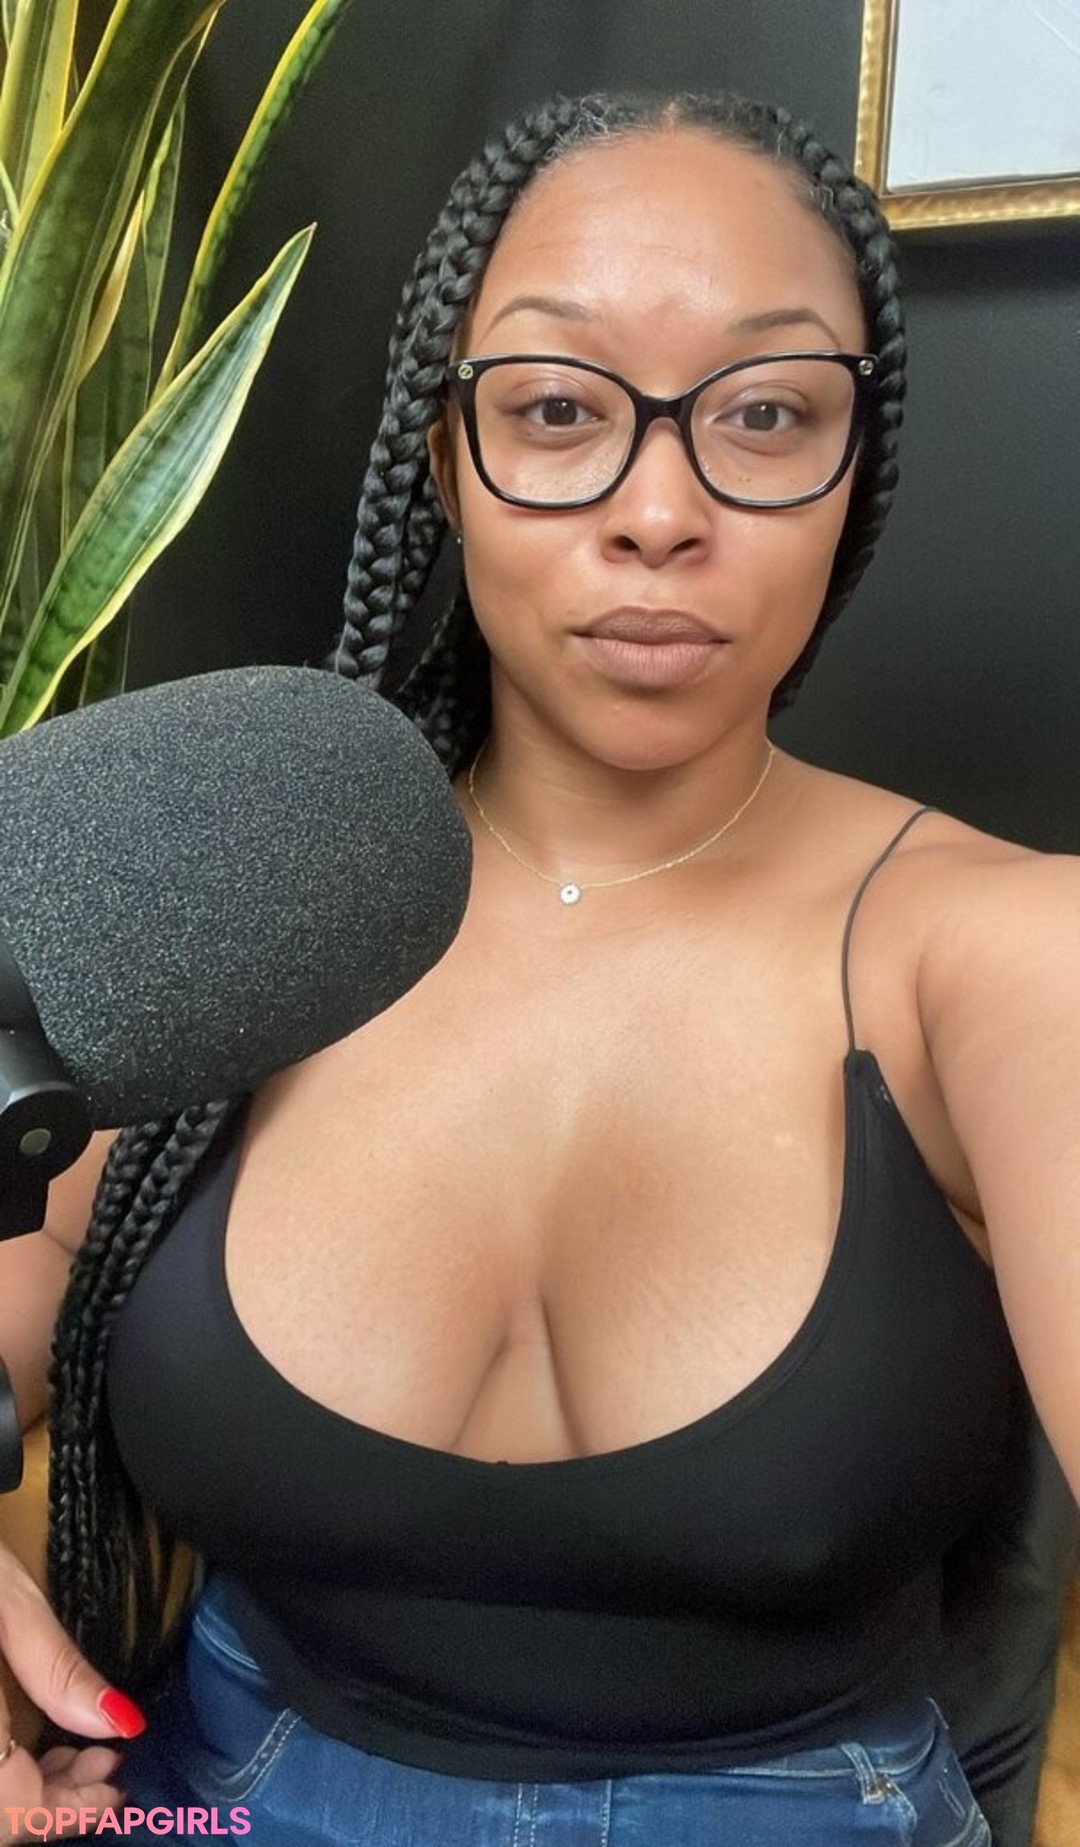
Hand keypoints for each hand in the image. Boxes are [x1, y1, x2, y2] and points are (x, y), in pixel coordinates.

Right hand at [0, 1540, 144, 1841]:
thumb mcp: (6, 1602)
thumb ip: (55, 1668)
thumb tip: (119, 1722)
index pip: (14, 1814)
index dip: (68, 1813)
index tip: (116, 1788)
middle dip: (51, 1805)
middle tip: (105, 1768)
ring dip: (22, 1793)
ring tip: (75, 1756)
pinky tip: (22, 1748)